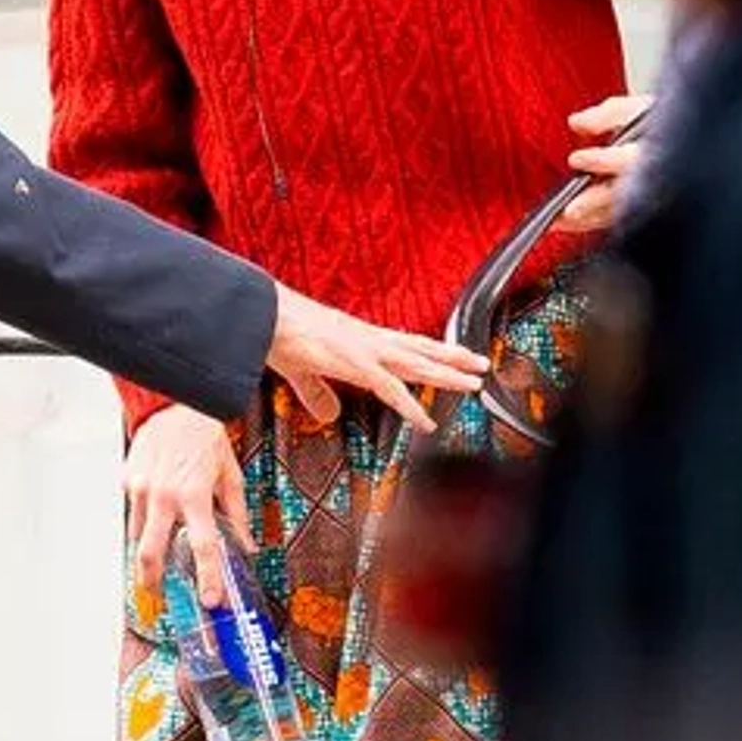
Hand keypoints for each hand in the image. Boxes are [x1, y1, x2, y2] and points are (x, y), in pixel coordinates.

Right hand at [125, 405, 249, 605]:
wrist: (175, 403)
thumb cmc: (203, 434)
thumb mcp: (229, 474)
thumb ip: (236, 512)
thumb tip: (245, 542)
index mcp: (194, 496)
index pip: (203, 548)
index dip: (208, 578)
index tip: (210, 599)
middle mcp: (164, 496)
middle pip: (151, 553)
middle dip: (153, 579)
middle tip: (159, 592)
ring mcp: (141, 489)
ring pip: (137, 535)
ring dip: (145, 550)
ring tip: (153, 558)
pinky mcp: (128, 480)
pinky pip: (133, 511)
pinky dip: (142, 519)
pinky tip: (152, 515)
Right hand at [267, 289, 487, 436]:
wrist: (261, 317)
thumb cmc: (275, 333)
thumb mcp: (302, 370)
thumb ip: (317, 393)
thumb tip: (330, 413)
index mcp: (357, 337)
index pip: (404, 344)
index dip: (429, 352)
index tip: (450, 356)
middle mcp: (368, 339)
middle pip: (421, 349)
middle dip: (452, 357)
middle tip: (480, 363)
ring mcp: (365, 349)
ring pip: (418, 364)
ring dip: (448, 374)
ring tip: (474, 382)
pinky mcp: (356, 364)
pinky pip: (391, 390)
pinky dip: (411, 408)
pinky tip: (426, 422)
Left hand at [559, 93, 653, 234]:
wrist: (685, 150)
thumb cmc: (663, 128)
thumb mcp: (639, 110)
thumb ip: (608, 114)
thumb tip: (577, 122)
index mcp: (655, 149)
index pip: (628, 157)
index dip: (601, 160)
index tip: (576, 159)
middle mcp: (652, 177)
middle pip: (623, 192)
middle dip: (595, 201)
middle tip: (570, 209)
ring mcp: (645, 198)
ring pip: (615, 213)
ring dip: (585, 219)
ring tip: (558, 221)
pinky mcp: (636, 213)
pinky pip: (610, 221)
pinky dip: (586, 224)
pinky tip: (566, 224)